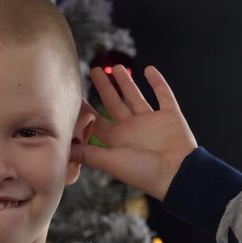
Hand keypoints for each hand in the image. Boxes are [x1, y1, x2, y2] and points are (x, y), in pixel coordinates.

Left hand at [70, 65, 197, 200]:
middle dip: (104, 87)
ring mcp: (151, 121)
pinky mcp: (170, 116)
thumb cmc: (143, 173)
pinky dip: (158, 82)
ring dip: (127, 82)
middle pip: (115, 103)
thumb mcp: (110, 162)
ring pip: (136, 96)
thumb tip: (63, 151)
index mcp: (118, 140)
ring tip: (116, 67)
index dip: (87, 110)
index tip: (75, 96)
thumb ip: (88, 154)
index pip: (98, 121)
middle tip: (94, 71)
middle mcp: (133, 129)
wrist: (178, 175)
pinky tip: (149, 69)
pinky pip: (164, 95)